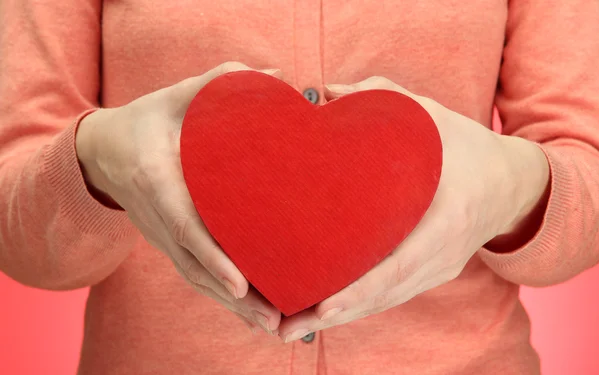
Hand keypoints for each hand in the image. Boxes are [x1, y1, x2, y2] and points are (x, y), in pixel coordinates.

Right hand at [75, 62, 282, 334]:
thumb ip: (216, 83)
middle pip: (194, 267)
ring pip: (196, 279)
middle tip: (273, 320)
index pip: (184, 225)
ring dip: (233, 307)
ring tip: (273, 327)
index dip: (211, 256)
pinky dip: (222, 297)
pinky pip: (195, 275)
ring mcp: (160, 236)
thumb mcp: (172, 97)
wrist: (102, 152)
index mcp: (155, 179)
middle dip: (234, 298)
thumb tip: (275, 74)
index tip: (239, 283)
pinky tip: (253, 313)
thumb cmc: (145, 121)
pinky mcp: (168, 243)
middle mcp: (156, 217)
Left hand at [278, 76, 549, 341]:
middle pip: (384, 296)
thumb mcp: (433, 116)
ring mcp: (439, 269)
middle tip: (284, 329)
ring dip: (339, 318)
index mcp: (447, 219)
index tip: (322, 306)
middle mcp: (443, 255)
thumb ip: (382, 98)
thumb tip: (325, 92)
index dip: (360, 290)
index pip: (401, 265)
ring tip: (290, 328)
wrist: (511, 183)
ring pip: (383, 302)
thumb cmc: (468, 147)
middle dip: (334, 315)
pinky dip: (357, 306)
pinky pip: (390, 295)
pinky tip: (321, 312)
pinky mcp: (432, 272)